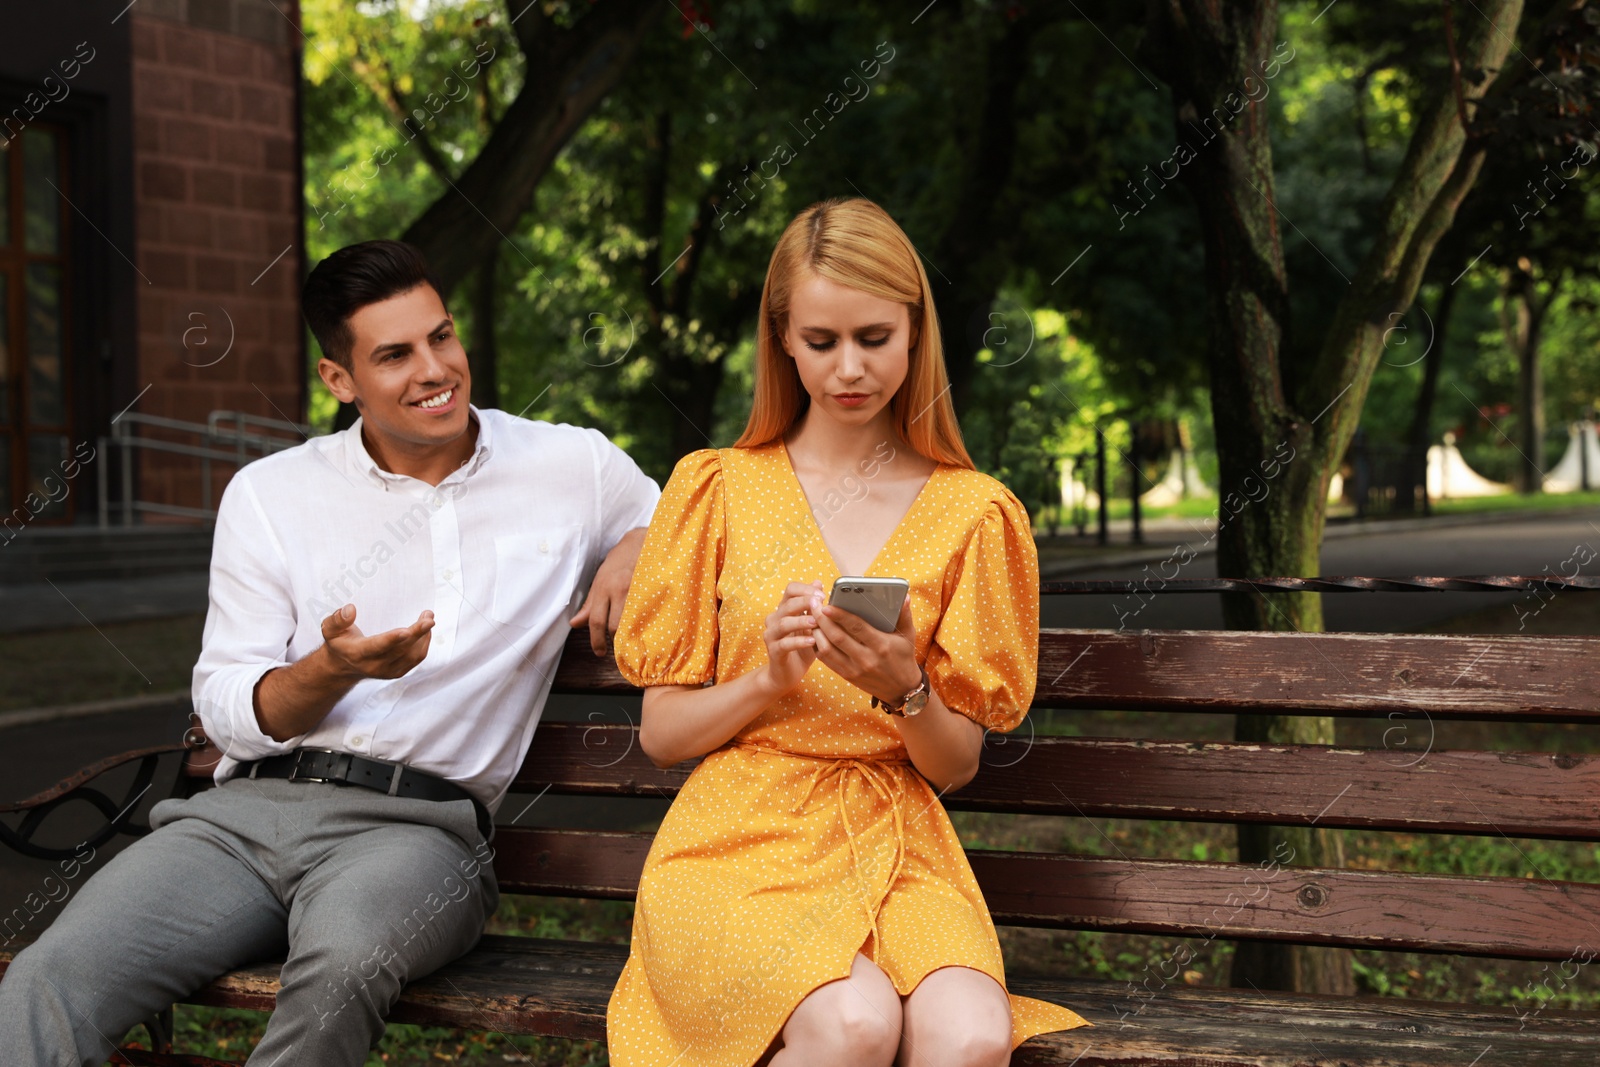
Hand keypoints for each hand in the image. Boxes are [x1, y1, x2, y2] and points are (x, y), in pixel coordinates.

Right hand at [320, 604, 433, 680]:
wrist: (343, 667)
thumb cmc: (339, 643)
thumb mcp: (330, 630)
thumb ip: (338, 619)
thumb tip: (350, 609)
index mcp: (357, 653)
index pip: (377, 646)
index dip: (392, 639)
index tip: (406, 630)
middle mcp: (374, 665)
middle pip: (400, 650)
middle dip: (417, 633)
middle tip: (429, 617)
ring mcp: (388, 671)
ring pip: (412, 655)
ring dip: (424, 636)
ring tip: (428, 618)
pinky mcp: (398, 672)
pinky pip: (416, 659)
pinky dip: (424, 644)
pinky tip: (425, 630)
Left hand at [571, 527, 646, 655]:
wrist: (640, 542)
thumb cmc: (618, 562)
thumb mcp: (600, 581)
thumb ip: (590, 604)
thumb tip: (575, 624)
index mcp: (603, 588)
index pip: (596, 620)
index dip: (596, 640)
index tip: (599, 652)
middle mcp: (618, 589)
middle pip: (614, 625)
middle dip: (614, 640)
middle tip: (616, 648)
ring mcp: (637, 588)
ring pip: (631, 621)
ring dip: (629, 634)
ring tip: (630, 638)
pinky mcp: (652, 588)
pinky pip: (647, 613)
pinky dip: (645, 624)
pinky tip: (645, 628)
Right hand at [761, 580, 823, 693]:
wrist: (787, 673)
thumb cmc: (802, 647)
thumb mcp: (812, 625)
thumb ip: (813, 605)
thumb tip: (818, 582)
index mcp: (784, 609)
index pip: (791, 590)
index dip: (805, 589)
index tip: (822, 594)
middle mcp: (774, 619)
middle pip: (787, 604)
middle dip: (805, 602)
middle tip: (821, 603)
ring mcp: (772, 635)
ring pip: (784, 623)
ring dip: (801, 620)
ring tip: (816, 622)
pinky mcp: (773, 652)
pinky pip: (784, 644)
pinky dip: (798, 641)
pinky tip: (812, 641)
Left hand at [814, 594, 920, 705]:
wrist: (901, 690)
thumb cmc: (904, 657)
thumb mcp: (908, 636)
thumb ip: (904, 615)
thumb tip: (904, 596)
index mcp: (881, 645)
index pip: (856, 627)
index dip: (839, 615)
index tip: (827, 605)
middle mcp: (866, 659)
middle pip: (837, 637)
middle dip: (821, 619)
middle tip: (813, 604)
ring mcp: (854, 669)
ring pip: (827, 649)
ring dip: (815, 632)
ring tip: (810, 616)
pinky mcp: (846, 676)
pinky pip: (826, 660)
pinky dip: (817, 645)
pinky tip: (814, 632)